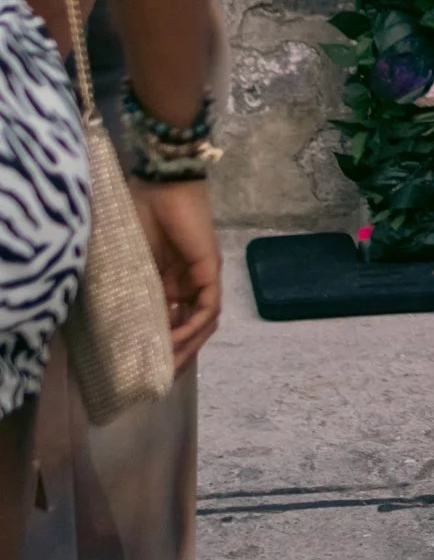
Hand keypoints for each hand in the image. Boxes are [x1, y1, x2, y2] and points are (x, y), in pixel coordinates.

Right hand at [132, 177, 221, 369]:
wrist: (159, 182)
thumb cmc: (136, 212)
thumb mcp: (124, 258)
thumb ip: (120, 283)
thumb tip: (97, 312)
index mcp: (167, 279)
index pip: (170, 319)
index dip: (161, 344)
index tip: (143, 365)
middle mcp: (188, 282)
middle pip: (190, 326)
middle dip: (177, 354)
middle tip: (159, 377)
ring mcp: (201, 277)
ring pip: (201, 322)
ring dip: (188, 346)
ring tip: (168, 366)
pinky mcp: (210, 270)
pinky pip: (208, 308)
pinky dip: (194, 327)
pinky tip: (176, 341)